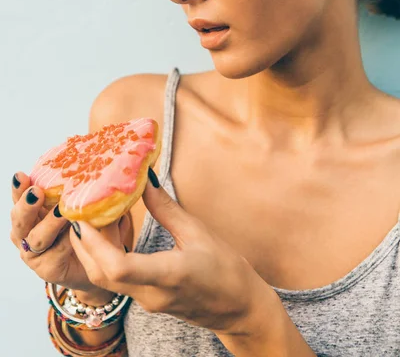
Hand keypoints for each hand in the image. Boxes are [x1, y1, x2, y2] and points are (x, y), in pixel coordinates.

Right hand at [10, 171, 129, 295]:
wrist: (94, 262)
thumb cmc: (84, 226)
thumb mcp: (79, 205)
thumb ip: (76, 191)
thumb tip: (91, 168)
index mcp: (30, 212)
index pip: (19, 197)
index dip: (18, 187)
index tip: (21, 175)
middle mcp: (26, 232)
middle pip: (20, 219)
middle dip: (27, 205)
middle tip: (36, 192)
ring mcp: (34, 253)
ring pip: (37, 237)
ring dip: (50, 223)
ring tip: (62, 212)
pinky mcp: (47, 270)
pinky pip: (55, 253)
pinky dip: (66, 242)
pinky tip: (76, 232)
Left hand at [70, 169, 275, 335]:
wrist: (238, 307)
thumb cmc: (225, 269)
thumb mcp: (198, 232)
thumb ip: (166, 208)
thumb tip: (146, 180)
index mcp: (168, 274)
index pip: (119, 267)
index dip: (95, 242)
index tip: (85, 216)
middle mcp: (151, 294)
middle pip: (101, 274)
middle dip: (84, 243)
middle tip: (80, 210)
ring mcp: (146, 301)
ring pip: (104, 279)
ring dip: (91, 250)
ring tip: (91, 218)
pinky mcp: (145, 300)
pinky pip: (115, 281)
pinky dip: (104, 258)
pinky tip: (108, 236)